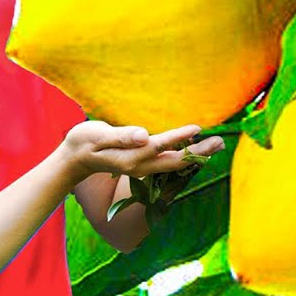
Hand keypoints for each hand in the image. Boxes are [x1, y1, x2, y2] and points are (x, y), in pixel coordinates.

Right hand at [60, 121, 225, 182]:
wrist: (74, 160)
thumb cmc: (83, 142)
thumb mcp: (98, 135)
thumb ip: (122, 136)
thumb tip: (144, 135)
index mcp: (132, 158)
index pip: (162, 146)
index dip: (180, 137)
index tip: (199, 127)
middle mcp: (141, 166)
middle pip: (176, 161)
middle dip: (200, 152)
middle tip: (222, 142)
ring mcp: (143, 168)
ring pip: (175, 163)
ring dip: (197, 155)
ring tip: (216, 145)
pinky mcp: (143, 165)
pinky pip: (169, 162)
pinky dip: (185, 155)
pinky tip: (194, 148)